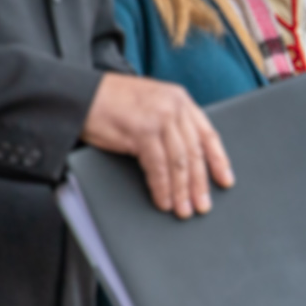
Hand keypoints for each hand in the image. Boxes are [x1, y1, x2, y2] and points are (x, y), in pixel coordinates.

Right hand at [82, 72, 233, 217]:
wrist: (80, 95)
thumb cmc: (112, 103)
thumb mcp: (151, 105)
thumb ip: (171, 124)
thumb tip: (187, 161)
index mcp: (180, 99)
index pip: (207, 133)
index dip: (219, 160)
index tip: (225, 181)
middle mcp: (174, 106)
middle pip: (195, 151)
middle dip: (200, 183)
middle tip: (203, 205)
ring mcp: (158, 117)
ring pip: (180, 162)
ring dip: (182, 190)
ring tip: (184, 209)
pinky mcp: (141, 131)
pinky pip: (158, 166)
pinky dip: (162, 187)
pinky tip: (163, 200)